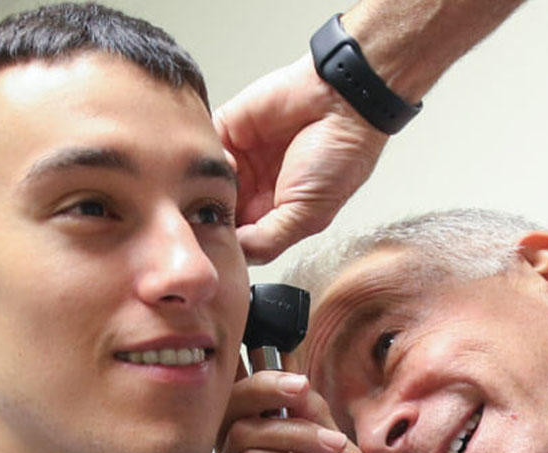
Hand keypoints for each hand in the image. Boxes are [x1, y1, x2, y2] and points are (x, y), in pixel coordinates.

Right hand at [210, 369, 407, 452]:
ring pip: (243, 433)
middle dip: (269, 389)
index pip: (241, 401)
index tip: (296, 376)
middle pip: (229, 407)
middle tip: (303, 392)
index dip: (262, 377)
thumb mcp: (337, 452)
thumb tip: (293, 378)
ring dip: (296, 434)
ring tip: (330, 452)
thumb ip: (310, 416)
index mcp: (259, 450)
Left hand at [215, 55, 387, 263]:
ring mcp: (240, 159)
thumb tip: (235, 256)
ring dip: (208, 187)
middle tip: (210, 219)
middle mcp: (255, 188)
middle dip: (211, 216)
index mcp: (277, 213)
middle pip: (216, 211)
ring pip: (204, 182)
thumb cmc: (340, 155)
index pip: (239, 238)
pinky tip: (232, 160)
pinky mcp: (228, 128)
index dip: (227, 243)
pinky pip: (204, 148)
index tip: (218, 246)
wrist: (343, 101)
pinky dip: (208, 158)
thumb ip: (268, 241)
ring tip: (224, 188)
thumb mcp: (307, 215)